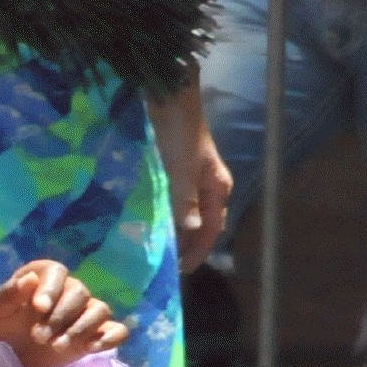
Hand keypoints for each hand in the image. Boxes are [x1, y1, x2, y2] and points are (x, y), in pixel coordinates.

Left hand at [0, 260, 129, 366]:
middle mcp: (67, 291)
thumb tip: (31, 279)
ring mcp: (82, 315)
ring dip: (81, 329)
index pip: (57, 272)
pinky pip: (115, 330)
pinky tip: (91, 349)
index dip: (51, 288)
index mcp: (43, 277)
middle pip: (79, 293)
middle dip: (60, 317)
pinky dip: (110, 337)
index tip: (38, 309)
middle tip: (38, 337)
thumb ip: (7, 294)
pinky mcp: (92, 337)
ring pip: (99, 310)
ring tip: (57, 348)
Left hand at [148, 82, 232, 271]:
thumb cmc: (178, 132)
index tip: (180, 271)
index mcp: (217, 187)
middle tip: (163, 263)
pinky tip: (149, 217)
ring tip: (154, 245)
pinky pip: (173, 198)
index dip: (197, 251)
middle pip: (201, 223)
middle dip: (186, 243)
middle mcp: (208, 185)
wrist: (168, 95)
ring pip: (186, 212)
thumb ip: (185, 201)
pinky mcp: (176, 167)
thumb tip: (192, 230)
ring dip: (174, 228)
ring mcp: (192, 176)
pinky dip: (165, 211)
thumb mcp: (181, 170)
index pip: (212, 230)